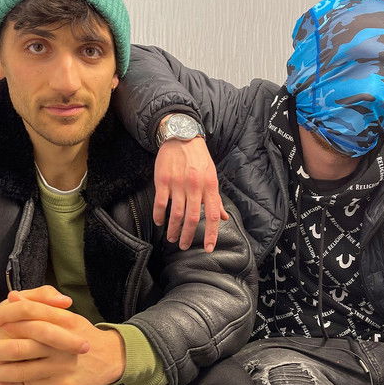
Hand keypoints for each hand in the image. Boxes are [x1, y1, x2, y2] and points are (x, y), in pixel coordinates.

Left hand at [0, 288, 125, 384]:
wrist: (111, 358)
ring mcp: (63, 365)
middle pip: (21, 345)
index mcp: (64, 320)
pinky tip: (14, 379)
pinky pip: (33, 384)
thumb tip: (13, 296)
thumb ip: (40, 303)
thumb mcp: (66, 315)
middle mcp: (63, 343)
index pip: (30, 312)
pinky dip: (21, 381)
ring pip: (22, 370)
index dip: (7, 314)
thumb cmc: (80, 334)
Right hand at [154, 133, 227, 251]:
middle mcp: (195, 186)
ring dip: (173, 229)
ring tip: (171, 238)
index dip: (211, 234)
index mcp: (210, 186)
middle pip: (192, 218)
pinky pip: (160, 203)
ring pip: (176, 213)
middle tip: (183, 246)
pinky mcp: (163, 180)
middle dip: (188, 236)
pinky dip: (159, 215)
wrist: (181, 136)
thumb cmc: (199, 158)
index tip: (208, 248)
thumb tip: (224, 217)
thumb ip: (216, 199)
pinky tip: (159, 222)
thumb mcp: (212, 176)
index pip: (213, 215)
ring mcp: (178, 184)